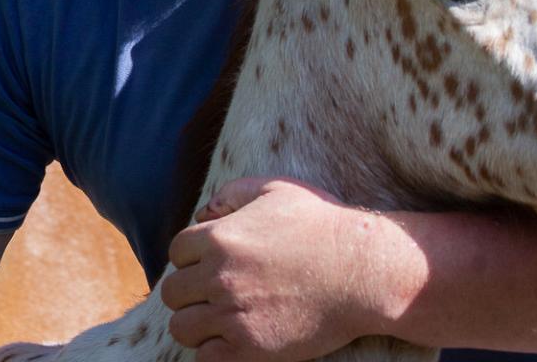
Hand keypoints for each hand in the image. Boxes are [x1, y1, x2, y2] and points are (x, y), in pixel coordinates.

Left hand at [158, 177, 410, 360]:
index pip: (176, 253)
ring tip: (218, 321)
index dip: (192, 259)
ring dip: (196, 324)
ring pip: (182, 327)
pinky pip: (205, 357)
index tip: (210, 266)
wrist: (363, 272)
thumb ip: (234, 194)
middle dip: (190, 292)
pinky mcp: (249, 348)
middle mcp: (219, 276)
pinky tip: (233, 340)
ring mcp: (232, 314)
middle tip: (213, 295)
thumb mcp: (277, 190)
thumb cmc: (323, 226)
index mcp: (219, 238)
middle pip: (173, 291)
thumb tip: (203, 210)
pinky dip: (214, 350)